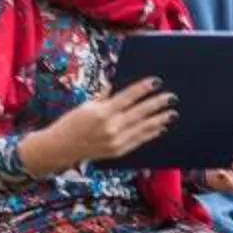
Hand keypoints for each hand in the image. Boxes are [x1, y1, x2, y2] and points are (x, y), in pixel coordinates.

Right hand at [20, 78, 175, 175]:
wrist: (60, 148)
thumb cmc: (72, 122)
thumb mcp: (87, 105)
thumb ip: (106, 97)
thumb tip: (121, 88)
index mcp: (102, 112)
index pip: (128, 97)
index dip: (143, 88)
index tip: (156, 81)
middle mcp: (111, 127)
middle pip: (139, 113)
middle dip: (157, 104)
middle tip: (172, 97)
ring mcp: (115, 141)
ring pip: (143, 128)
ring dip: (159, 120)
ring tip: (172, 113)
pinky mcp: (118, 152)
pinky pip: (139, 141)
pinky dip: (150, 134)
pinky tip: (160, 127)